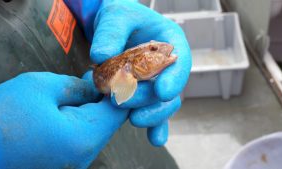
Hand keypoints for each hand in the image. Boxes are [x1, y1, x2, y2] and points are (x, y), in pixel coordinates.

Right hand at [0, 72, 128, 167]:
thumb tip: (96, 87)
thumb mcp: (41, 88)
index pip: (117, 111)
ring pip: (94, 132)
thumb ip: (77, 86)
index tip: (110, 74)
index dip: (117, 89)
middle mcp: (84, 157)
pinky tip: (62, 110)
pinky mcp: (61, 166)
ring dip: (88, 111)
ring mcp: (73, 165)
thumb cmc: (1, 116)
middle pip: (107, 123)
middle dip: (101, 99)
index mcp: (83, 137)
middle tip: (89, 78)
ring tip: (72, 92)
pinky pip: (79, 141)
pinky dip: (77, 123)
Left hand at [65, 0, 191, 145]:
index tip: (163, 92)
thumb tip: (101, 56)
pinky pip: (152, 112)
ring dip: (151, 115)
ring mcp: (156, 83)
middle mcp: (167, 66)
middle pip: (168, 88)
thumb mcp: (116, 15)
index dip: (174, 79)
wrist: (113, 26)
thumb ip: (111, 32)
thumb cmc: (120, 16)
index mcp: (170, 43)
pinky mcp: (144, 96)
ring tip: (133, 120)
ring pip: (162, 105)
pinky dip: (154, 126)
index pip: (180, 63)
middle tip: (122, 100)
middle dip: (148, 98)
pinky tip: (154, 140)